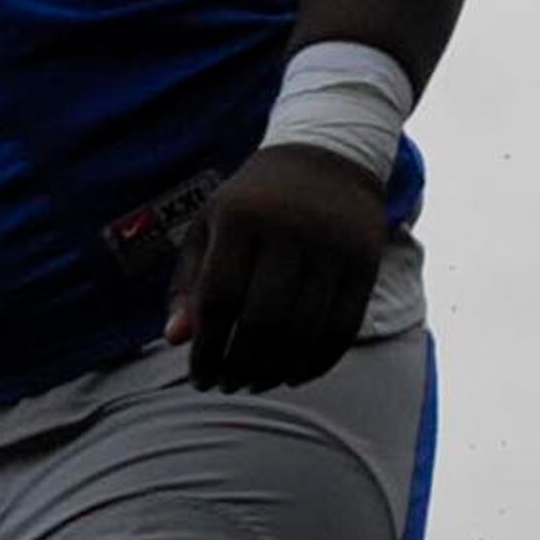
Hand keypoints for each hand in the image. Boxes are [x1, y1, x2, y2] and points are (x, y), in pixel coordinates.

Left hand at [167, 144, 388, 392]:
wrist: (327, 153)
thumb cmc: (252, 202)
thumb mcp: (210, 228)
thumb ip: (189, 283)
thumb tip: (175, 340)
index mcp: (241, 219)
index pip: (218, 299)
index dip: (206, 349)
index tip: (199, 377)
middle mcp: (290, 229)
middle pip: (263, 321)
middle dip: (240, 366)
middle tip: (226, 386)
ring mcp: (332, 245)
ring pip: (304, 330)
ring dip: (276, 371)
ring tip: (254, 384)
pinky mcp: (365, 260)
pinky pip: (343, 327)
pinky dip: (317, 362)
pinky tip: (292, 377)